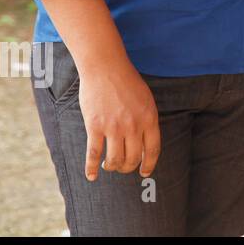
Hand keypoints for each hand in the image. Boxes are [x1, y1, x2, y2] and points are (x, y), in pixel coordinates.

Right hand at [79, 60, 160, 179]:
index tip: (145, 172)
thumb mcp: (146, 100)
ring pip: (114, 160)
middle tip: (123, 167)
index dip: (149, 164)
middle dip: (128, 167)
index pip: (152, 150)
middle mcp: (133, 126)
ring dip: (112, 167)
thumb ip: (147, 120)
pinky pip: (93, 154)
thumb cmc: (127, 82)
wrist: (106, 68)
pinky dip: (91, 168)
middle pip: (133, 158)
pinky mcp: (94, 126)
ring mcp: (113, 127)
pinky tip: (91, 176)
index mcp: (149, 118)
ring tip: (109, 166)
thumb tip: (146, 141)